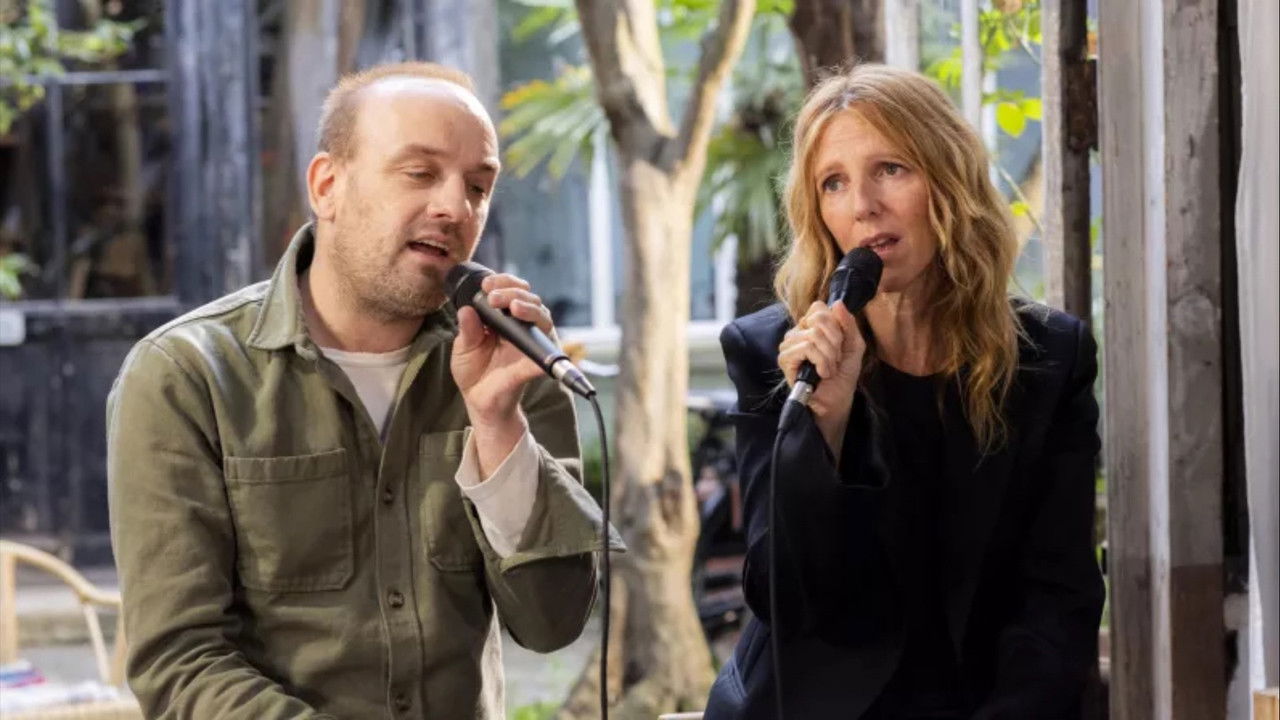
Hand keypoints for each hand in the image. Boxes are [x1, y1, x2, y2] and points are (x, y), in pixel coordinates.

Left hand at [451, 272, 553, 428]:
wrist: (478, 400)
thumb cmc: (473, 371)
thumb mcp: (463, 347)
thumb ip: (467, 329)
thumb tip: (466, 310)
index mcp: (505, 319)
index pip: (513, 291)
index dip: (504, 283)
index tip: (487, 285)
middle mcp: (523, 328)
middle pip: (531, 300)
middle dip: (514, 291)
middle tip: (494, 296)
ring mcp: (531, 345)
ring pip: (543, 319)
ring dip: (530, 309)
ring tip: (513, 306)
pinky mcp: (534, 366)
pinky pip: (543, 356)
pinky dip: (542, 351)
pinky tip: (531, 343)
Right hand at [777, 301, 865, 454]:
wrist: (837, 401)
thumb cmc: (843, 374)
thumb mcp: (854, 345)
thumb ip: (848, 324)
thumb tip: (837, 303)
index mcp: (812, 326)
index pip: (819, 307)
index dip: (836, 325)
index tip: (840, 344)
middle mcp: (797, 332)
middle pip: (819, 319)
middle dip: (835, 341)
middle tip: (836, 359)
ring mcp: (789, 345)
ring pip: (814, 334)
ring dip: (829, 355)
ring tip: (829, 369)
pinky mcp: (785, 359)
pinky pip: (806, 347)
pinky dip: (821, 361)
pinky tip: (821, 373)